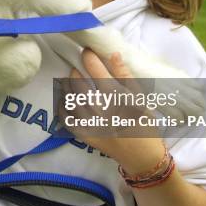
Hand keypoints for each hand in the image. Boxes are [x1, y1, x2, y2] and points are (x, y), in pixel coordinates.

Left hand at [64, 49, 163, 173]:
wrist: (141, 155)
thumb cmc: (143, 123)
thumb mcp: (139, 97)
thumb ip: (125, 75)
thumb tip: (113, 54)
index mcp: (115, 96)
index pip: (97, 70)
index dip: (89, 58)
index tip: (86, 51)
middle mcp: (99, 108)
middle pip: (79, 83)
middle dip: (75, 72)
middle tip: (76, 68)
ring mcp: (89, 122)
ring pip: (70, 98)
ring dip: (67, 86)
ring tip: (68, 81)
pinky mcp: (83, 134)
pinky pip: (66, 118)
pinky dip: (62, 107)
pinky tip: (64, 100)